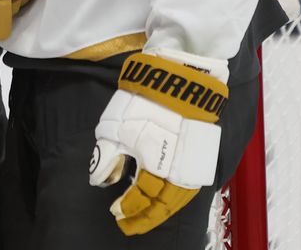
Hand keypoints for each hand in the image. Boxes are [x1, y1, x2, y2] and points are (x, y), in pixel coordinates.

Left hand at [88, 49, 228, 235]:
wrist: (179, 76)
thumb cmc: (144, 100)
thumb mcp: (114, 127)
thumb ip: (107, 157)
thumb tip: (100, 180)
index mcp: (156, 165)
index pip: (141, 197)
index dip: (128, 208)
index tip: (115, 213)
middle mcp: (178, 170)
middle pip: (162, 206)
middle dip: (145, 217)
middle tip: (129, 224)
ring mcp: (192, 163)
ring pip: (178, 199)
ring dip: (162, 211)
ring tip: (146, 216)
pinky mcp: (200, 154)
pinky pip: (188, 186)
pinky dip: (177, 198)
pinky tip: (167, 198)